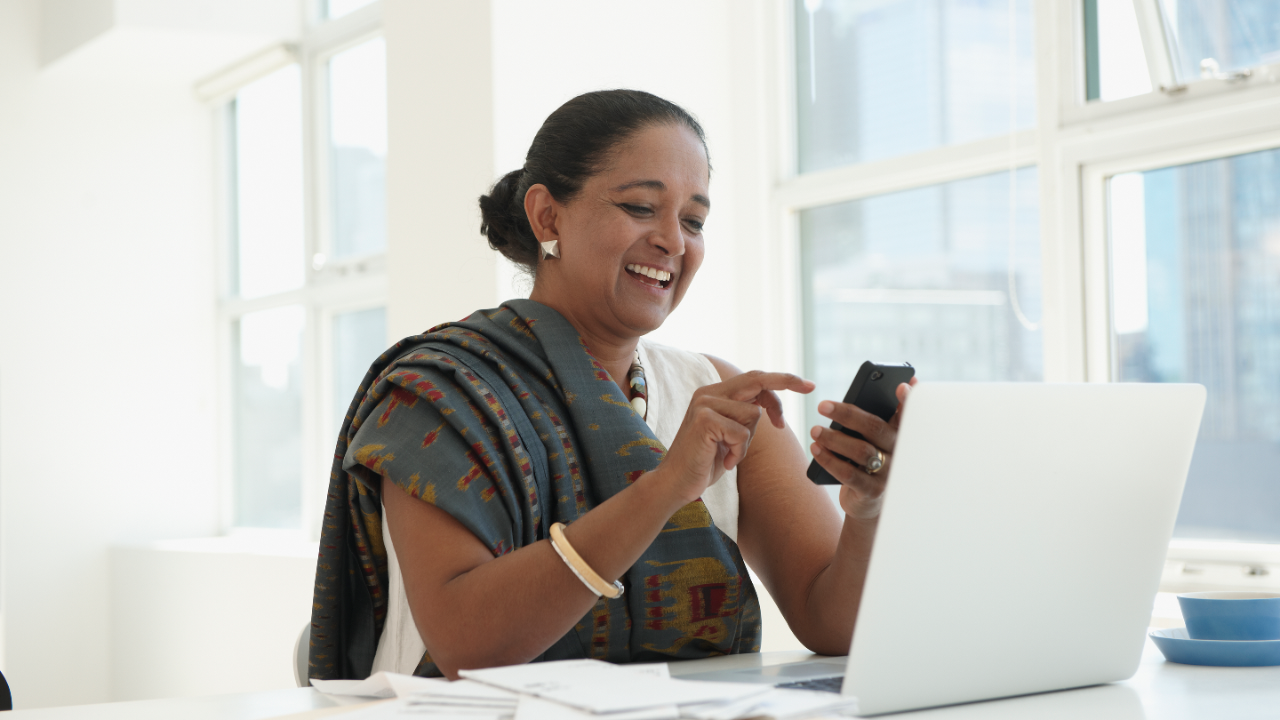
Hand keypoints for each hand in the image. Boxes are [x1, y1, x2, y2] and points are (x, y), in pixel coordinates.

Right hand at [657, 371, 814, 503]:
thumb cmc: (705, 463)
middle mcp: (708, 393)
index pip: (753, 379)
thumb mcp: (729, 435)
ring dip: (748, 442)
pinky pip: (742, 433)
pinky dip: (739, 452)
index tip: (806, 385)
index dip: (780, 381)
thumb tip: (768, 405)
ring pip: (753, 415)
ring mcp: (705, 404)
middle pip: (756, 379)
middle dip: (786, 381)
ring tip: (730, 455)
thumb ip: (743, 417)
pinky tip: (725, 462)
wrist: (676, 483)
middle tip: (810, 386)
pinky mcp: (704, 420)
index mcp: (714, 394)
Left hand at [809, 378, 917, 519]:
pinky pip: (849, 474)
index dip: (907, 400)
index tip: (901, 384)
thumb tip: (845, 403)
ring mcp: (888, 474)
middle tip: (823, 406)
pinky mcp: (873, 491)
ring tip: (815, 431)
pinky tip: (815, 449)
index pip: (907, 414)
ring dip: (834, 439)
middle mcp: (899, 453)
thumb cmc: (867, 462)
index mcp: (900, 434)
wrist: (868, 502)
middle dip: (848, 415)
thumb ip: (867, 421)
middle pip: (875, 428)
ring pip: (861, 451)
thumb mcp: (872, 441)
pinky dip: (829, 460)